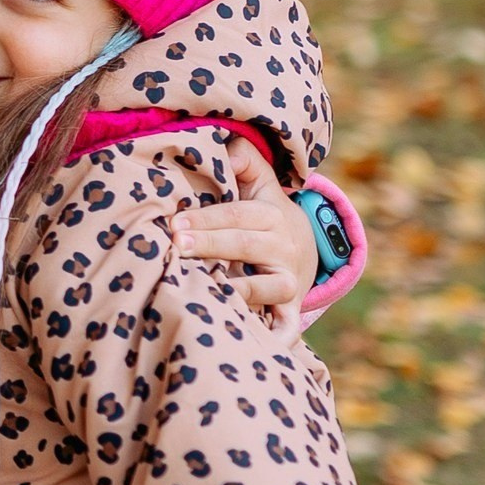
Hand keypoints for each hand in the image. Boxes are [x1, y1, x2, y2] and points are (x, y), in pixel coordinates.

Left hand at [170, 138, 315, 325]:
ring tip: (204, 288)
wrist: (309, 252)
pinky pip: (284, 325)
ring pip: (266, 287)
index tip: (175, 223)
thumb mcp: (262, 184)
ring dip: (238, 290)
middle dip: (210, 245)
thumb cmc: (266, 216)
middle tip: (176, 244)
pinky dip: (273, 335)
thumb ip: (246, 161)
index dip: (206, 218)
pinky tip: (250, 338)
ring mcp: (288, 282)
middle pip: (244, 246)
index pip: (235, 215)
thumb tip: (229, 146)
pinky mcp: (289, 310)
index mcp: (271, 217)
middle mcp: (282, 249)